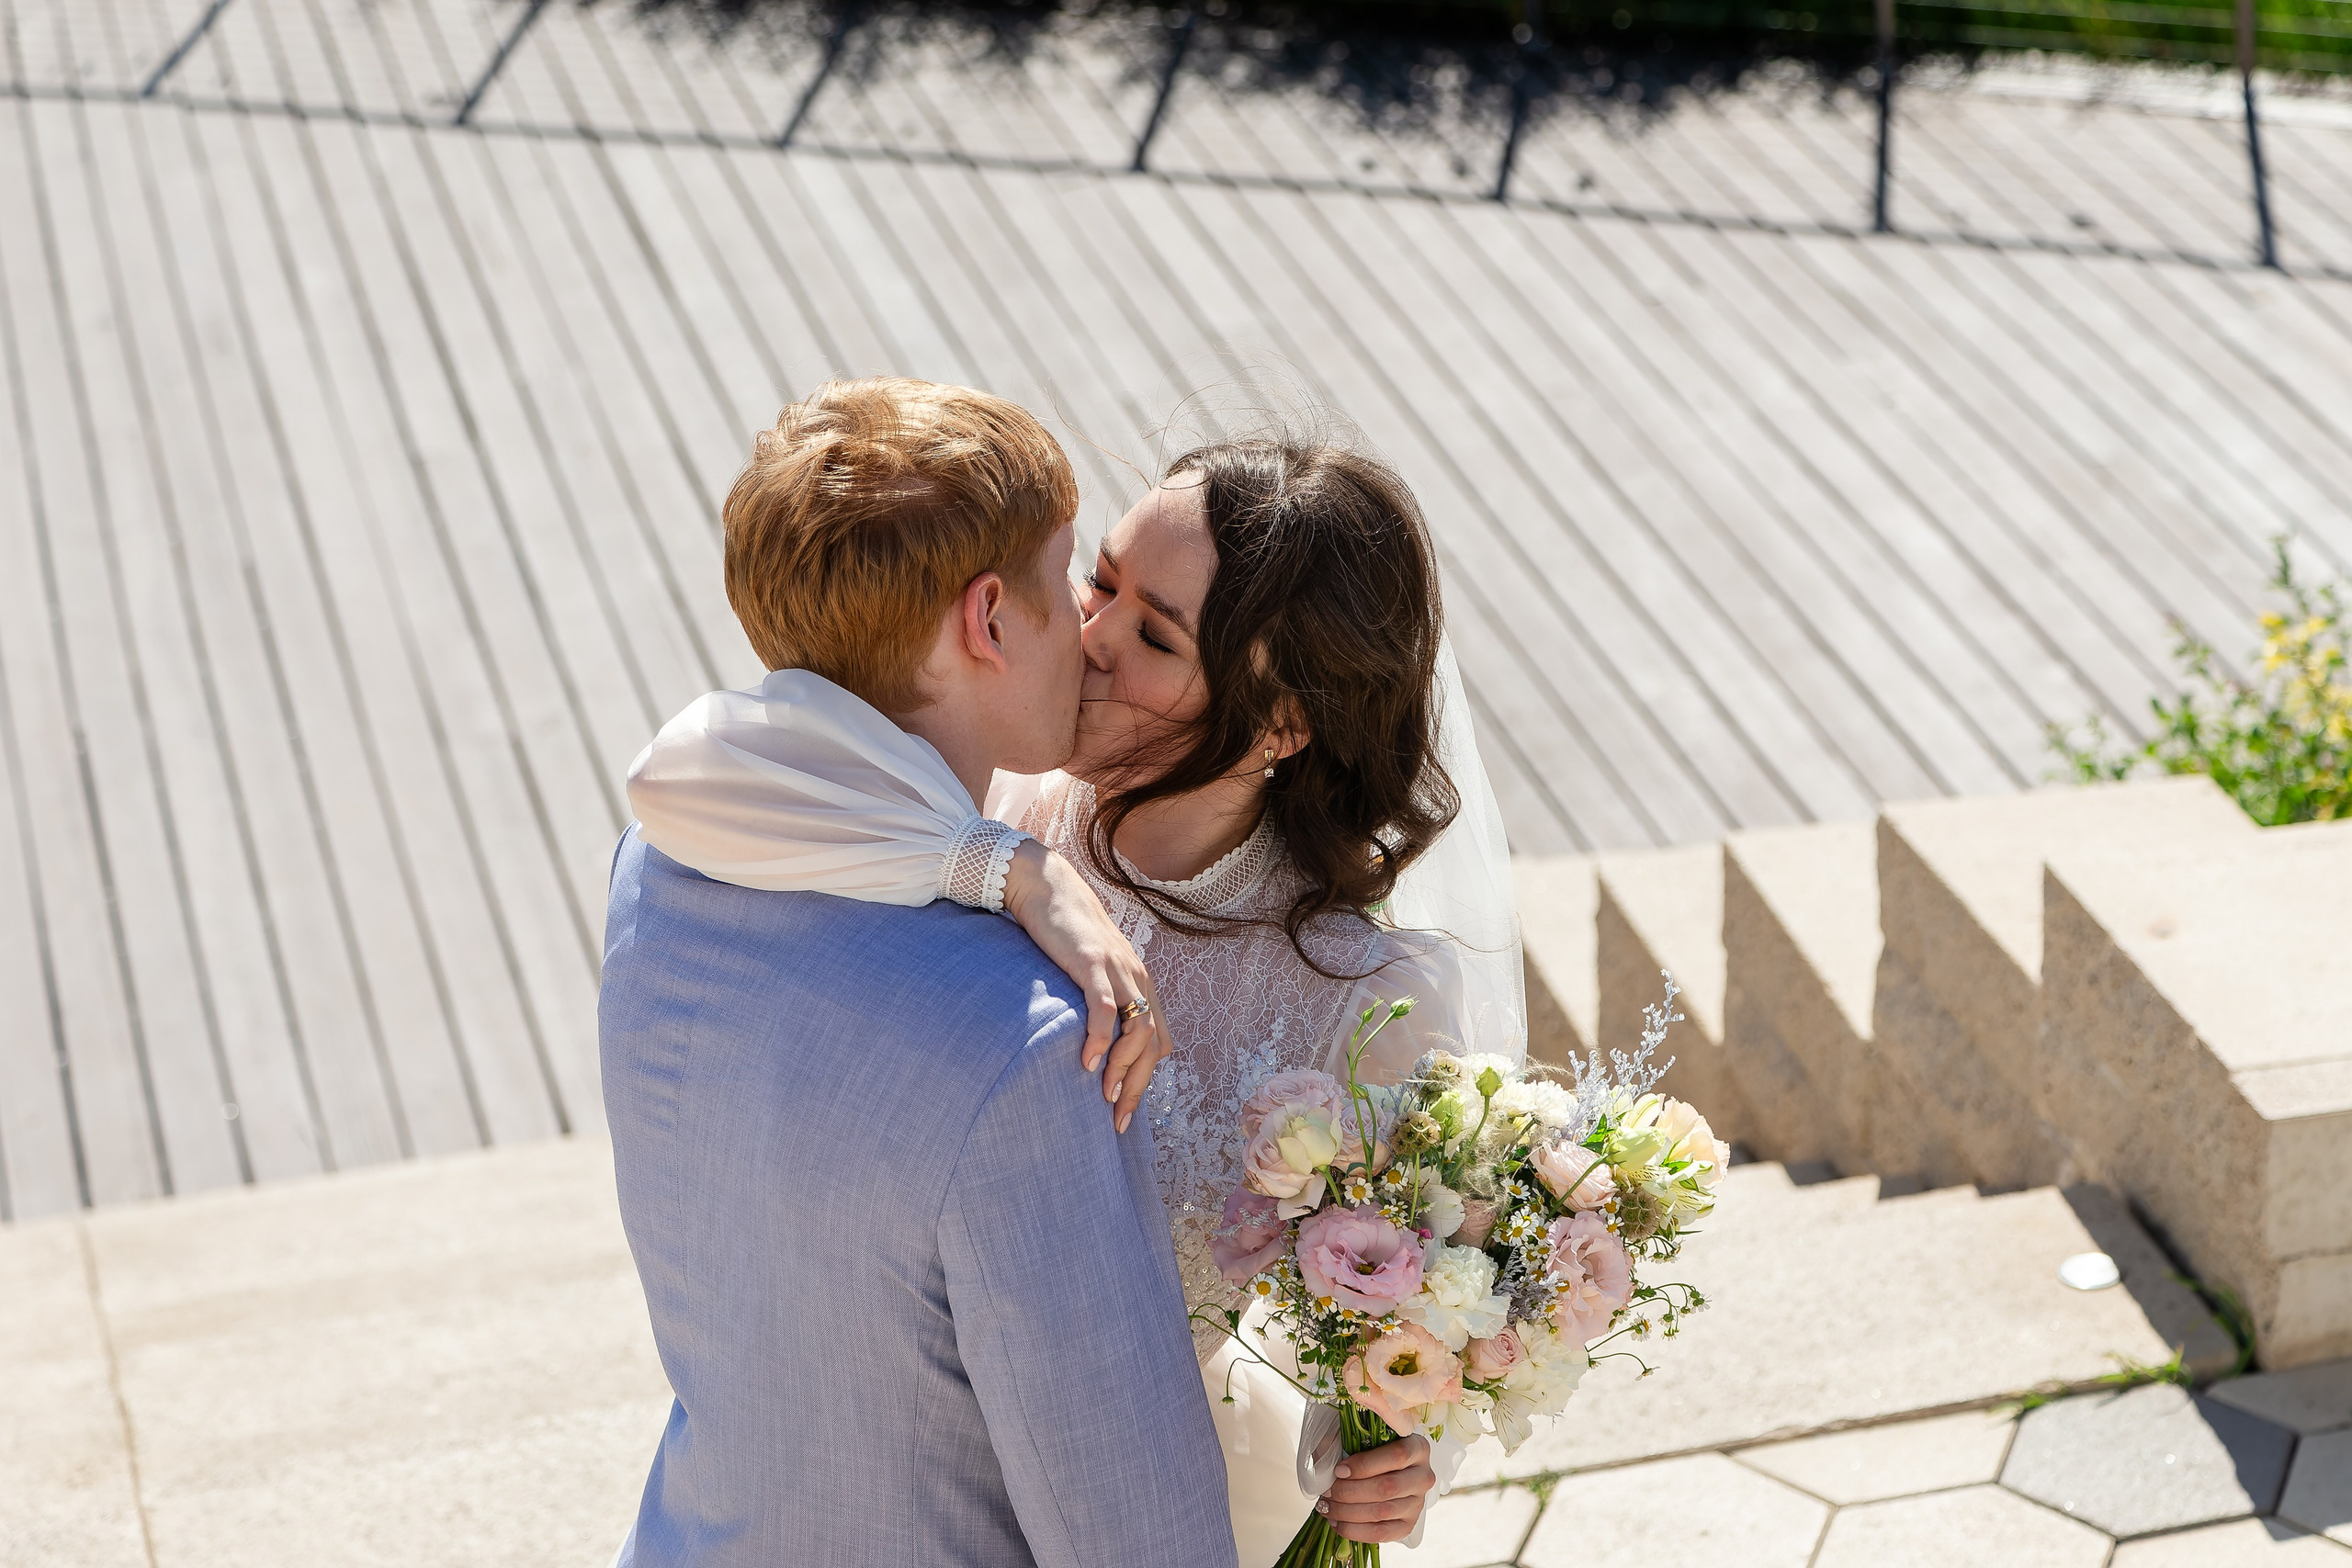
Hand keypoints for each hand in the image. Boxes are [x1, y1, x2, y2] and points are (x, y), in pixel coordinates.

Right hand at [1000, 839, 1167, 1132]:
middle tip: (1117, 1120)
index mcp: (1139, 983)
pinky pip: (1106, 1008)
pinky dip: (1101, 1039)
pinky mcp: (1092, 963)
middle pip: (1153, 1043)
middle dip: (1138, 1087)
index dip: (1145, 1080)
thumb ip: (1099, 1000)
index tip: (1122, 1109)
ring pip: (1139, 1031)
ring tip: (1103, 1094)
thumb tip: (1091, 1043)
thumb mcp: (1088, 971)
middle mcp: (1137, 978)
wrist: (1044, 886)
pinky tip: (1087, 1063)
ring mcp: (1118, 970)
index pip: (1158, 1042)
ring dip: (1124, 1069)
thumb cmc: (1061, 933)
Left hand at [1315, 1434, 1433, 1544]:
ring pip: (1382, 1512)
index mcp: (1417, 1447)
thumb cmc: (1369, 1451)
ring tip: (1327, 1507)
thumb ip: (1342, 1442)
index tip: (1339, 1470)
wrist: (1384, 1472)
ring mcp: (1417, 1504)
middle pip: (1387, 1488)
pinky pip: (1381, 1533)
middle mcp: (1423, 1476)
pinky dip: (1354, 1530)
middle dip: (1350, 1491)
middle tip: (1327, 1491)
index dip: (1365, 1465)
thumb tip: (1323, 1462)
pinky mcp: (1408, 1525)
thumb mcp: (1358, 1437)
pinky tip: (1336, 1522)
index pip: (1396, 1456)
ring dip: (1348, 1512)